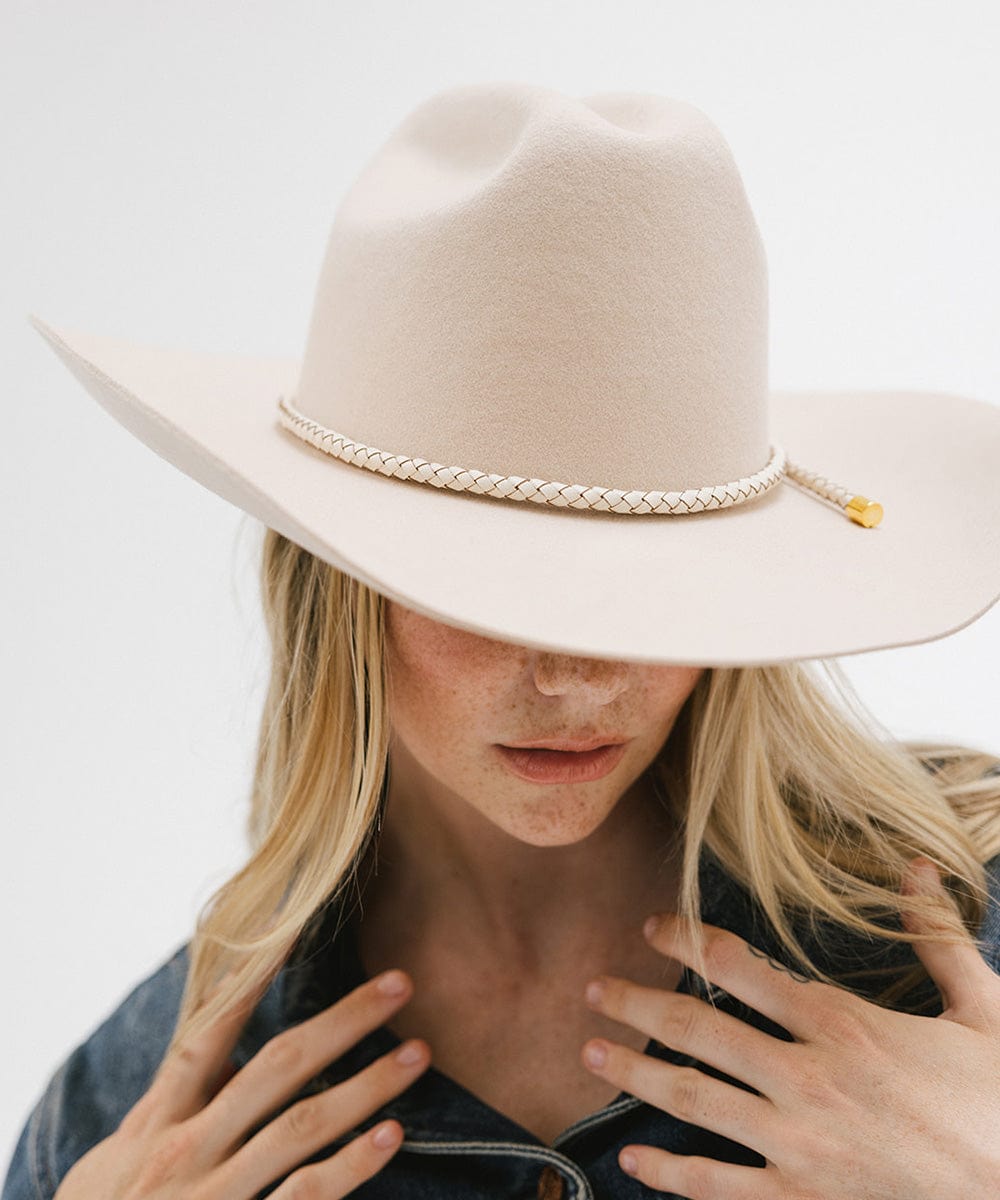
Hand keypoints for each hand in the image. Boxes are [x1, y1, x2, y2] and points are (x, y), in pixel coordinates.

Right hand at [55, 968, 430, 1199]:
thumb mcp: (122, 1156)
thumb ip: (175, 1102)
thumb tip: (231, 1053)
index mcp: (160, 1119)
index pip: (208, 1032)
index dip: (251, 977)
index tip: (295, 924)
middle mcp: (186, 1149)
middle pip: (277, 1067)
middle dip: (344, 1022)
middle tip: (401, 983)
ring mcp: (213, 1196)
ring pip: (300, 1127)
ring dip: (367, 1087)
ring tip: (418, 1053)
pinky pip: (303, 1197)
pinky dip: (349, 1167)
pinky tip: (391, 1136)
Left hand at [581, 858, 999, 1198]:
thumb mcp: (985, 1011)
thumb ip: (939, 939)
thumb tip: (919, 870)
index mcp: (844, 1026)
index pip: (741, 968)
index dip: (687, 941)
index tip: (652, 927)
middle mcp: (807, 1080)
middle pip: (699, 1030)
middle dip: (638, 1004)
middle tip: (594, 990)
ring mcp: (800, 1145)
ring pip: (695, 1101)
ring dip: (635, 1074)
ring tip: (590, 1054)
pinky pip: (721, 1188)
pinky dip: (671, 1175)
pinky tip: (634, 1161)